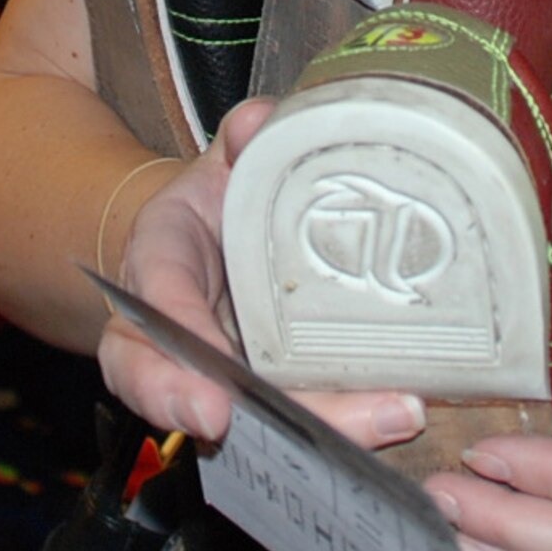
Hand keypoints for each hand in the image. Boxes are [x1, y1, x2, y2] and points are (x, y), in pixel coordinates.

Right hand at [97, 99, 428, 453]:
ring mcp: (231, 372)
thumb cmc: (214, 201)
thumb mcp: (217, 165)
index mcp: (155, 277)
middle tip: (348, 428)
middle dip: (280, 423)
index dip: (174, 380)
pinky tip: (400, 412)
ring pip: (264, 423)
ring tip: (393, 417)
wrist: (211, 237)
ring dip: (329, 429)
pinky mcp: (277, 386)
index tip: (216, 411)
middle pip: (210, 404)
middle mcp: (182, 344)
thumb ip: (239, 141)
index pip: (152, 336)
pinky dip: (349, 421)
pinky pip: (302, 416)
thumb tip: (258, 122)